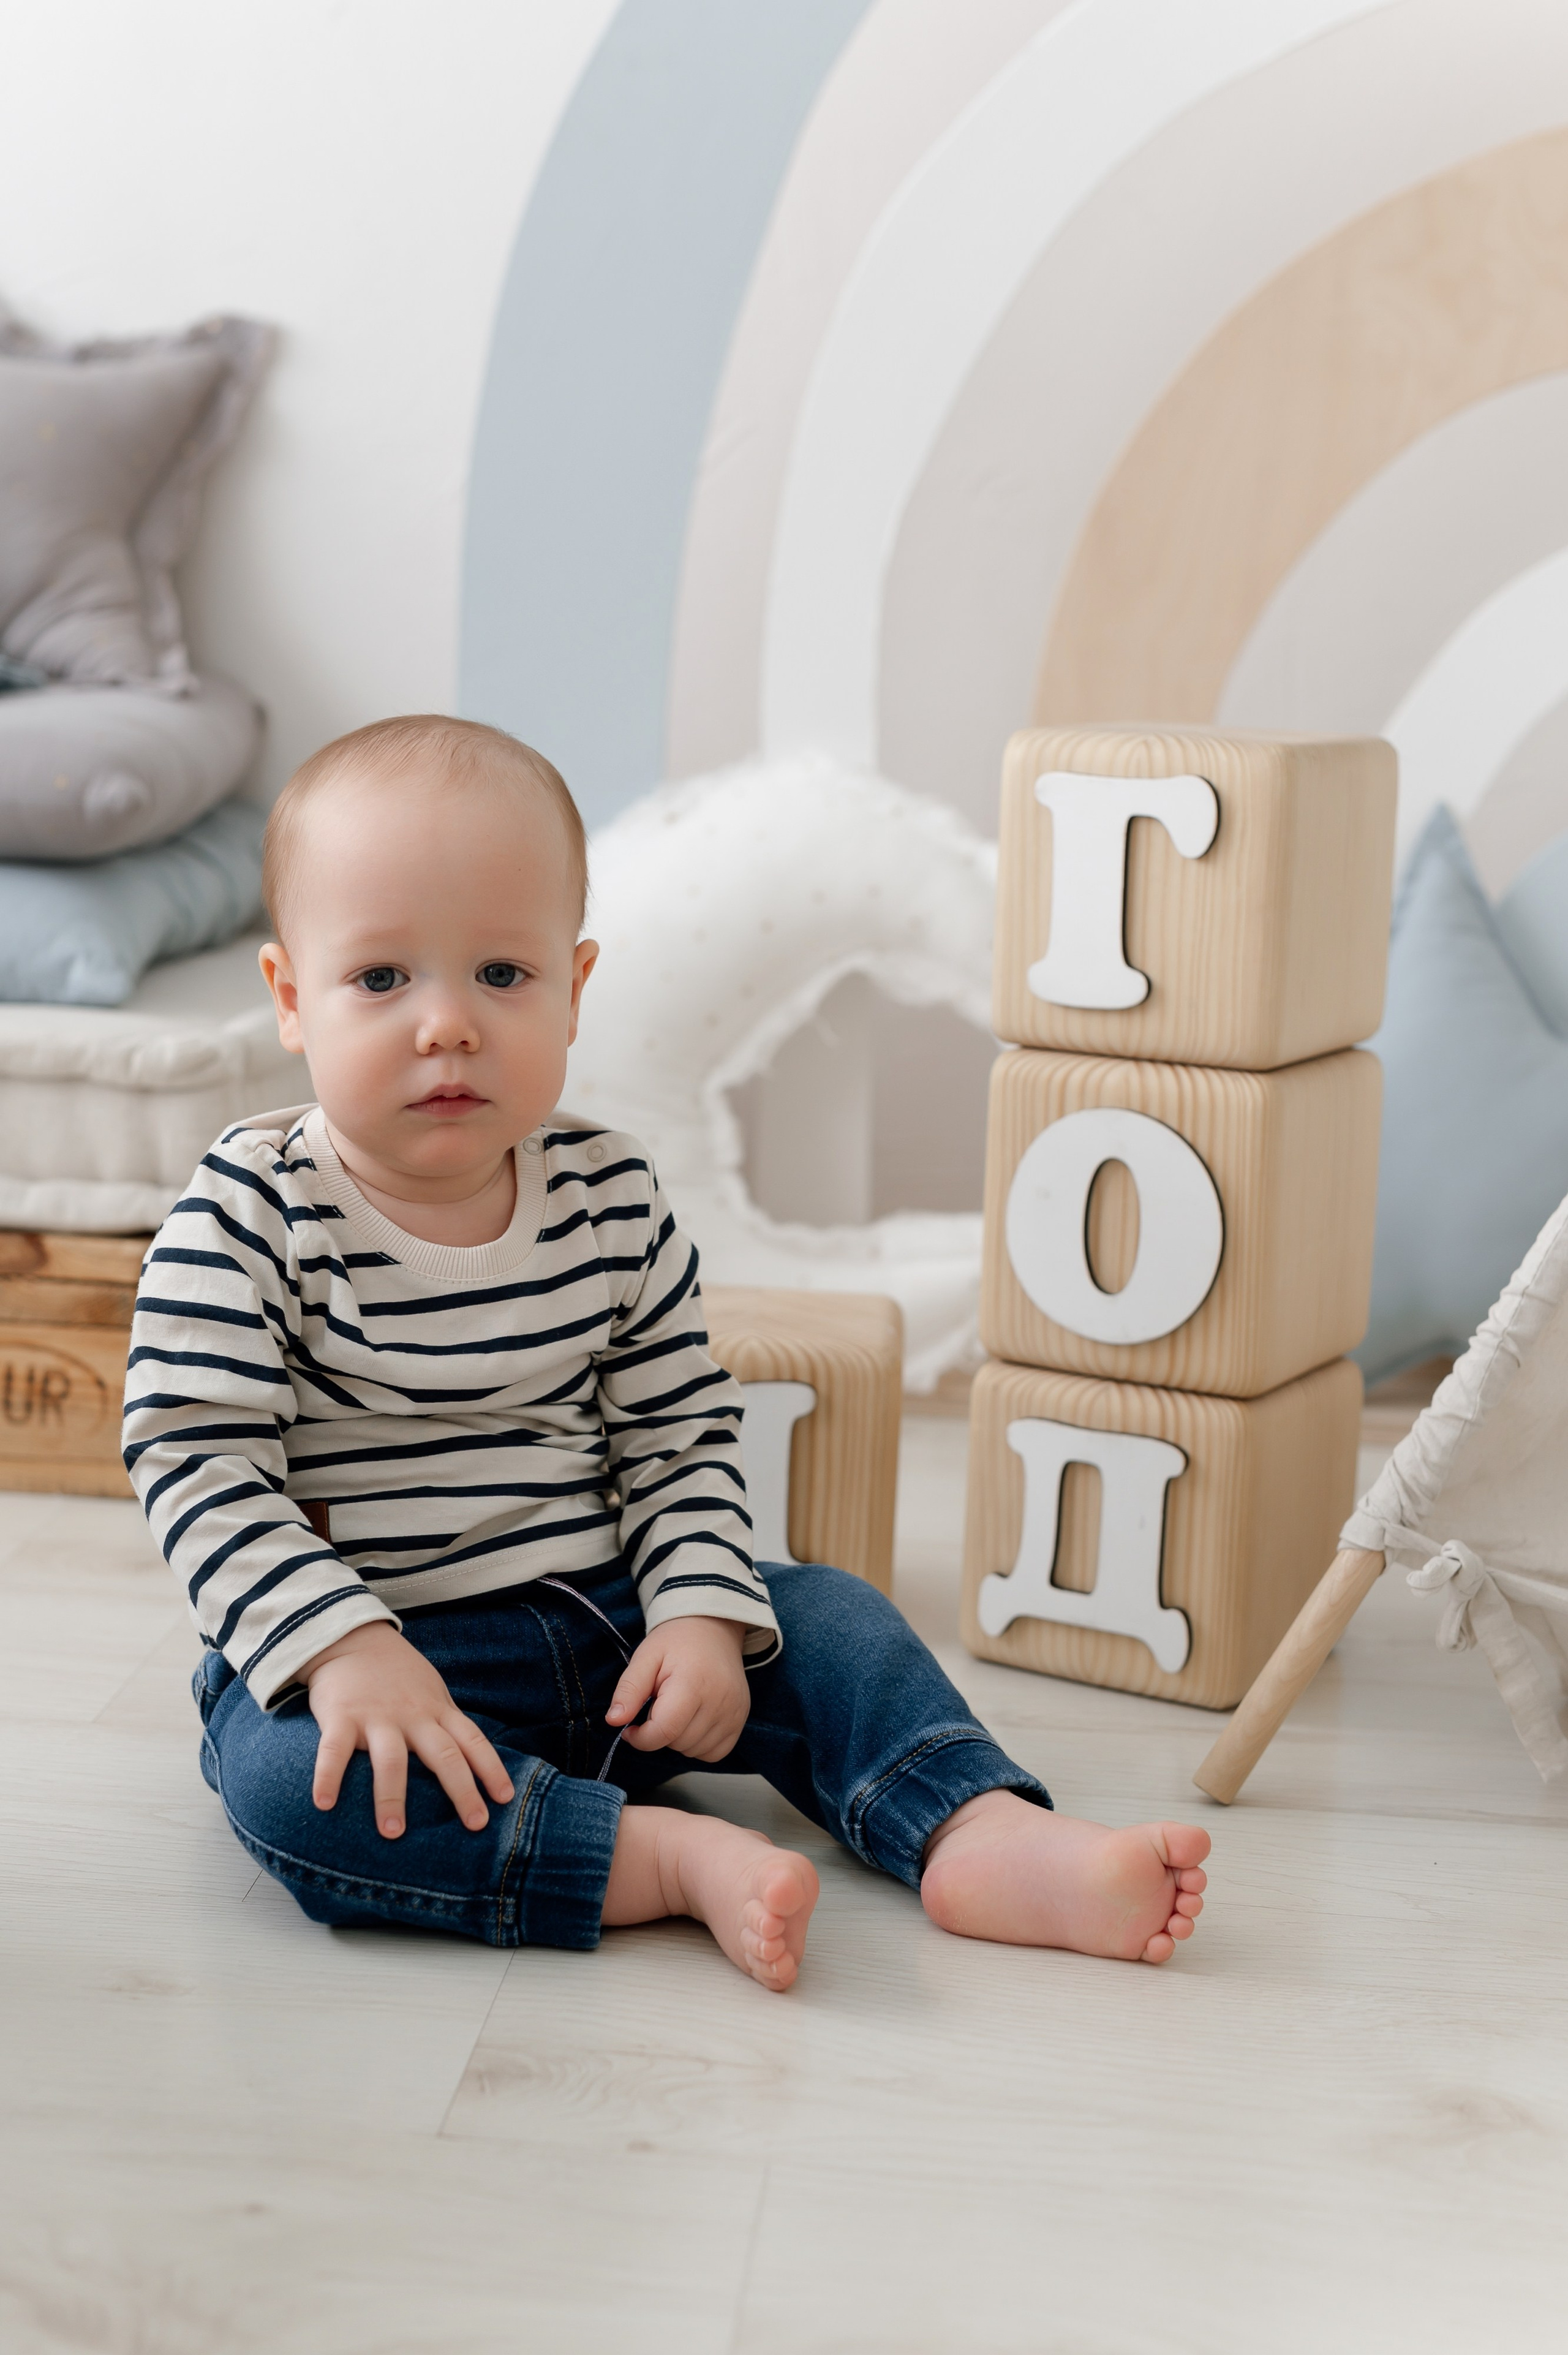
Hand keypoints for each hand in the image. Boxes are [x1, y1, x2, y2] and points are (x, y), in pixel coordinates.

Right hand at [302, 1620, 513, 1839]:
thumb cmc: (397, 1675)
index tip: (505, 1799)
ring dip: (392, 1796)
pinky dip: (328, 1777)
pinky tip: (324, 1804)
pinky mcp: (341, 1716)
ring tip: (392, 1833)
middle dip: (462, 1791)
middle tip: (476, 1824)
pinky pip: (333, 1751)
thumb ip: (447, 1724)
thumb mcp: (431, 1693)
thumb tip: (472, 1763)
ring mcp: (377, 1717)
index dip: (492, 1769)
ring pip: (391, 1759)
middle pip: (445, 1755)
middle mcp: (413, 1716)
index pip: (473, 1741)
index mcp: (437, 1711)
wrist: (351, 1638)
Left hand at [607, 1616, 750, 1762]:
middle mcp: (720, 1701)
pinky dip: (699, 1745)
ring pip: (694, 1751)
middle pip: (678, 1743)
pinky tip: (693, 1721)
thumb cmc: (676, 1642)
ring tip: (678, 1709)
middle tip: (660, 1705)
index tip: (630, 1727)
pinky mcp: (742, 1719)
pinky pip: (714, 1752)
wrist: (713, 1627)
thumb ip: (629, 1689)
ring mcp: (735, 1712)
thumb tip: (613, 1721)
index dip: (640, 1738)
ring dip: (678, 1739)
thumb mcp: (645, 1657)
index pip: (664, 1731)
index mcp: (692, 1683)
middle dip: (660, 1732)